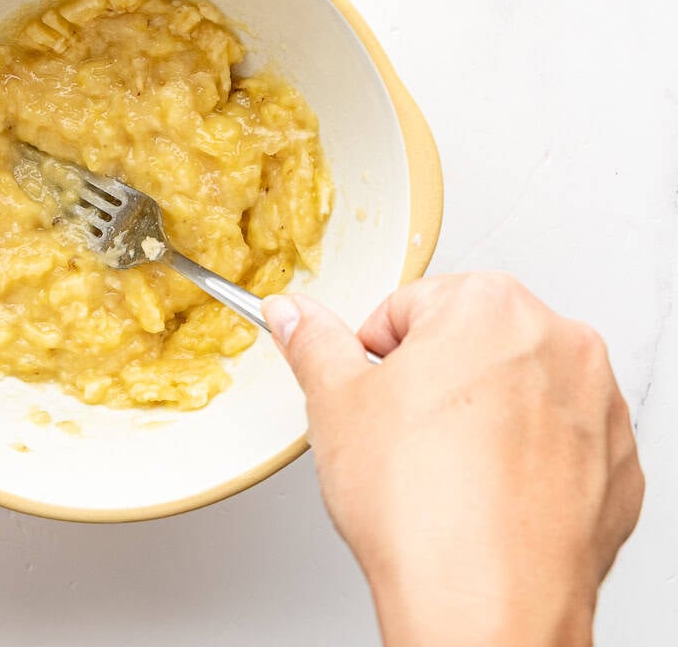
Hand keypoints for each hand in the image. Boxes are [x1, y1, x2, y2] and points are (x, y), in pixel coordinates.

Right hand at [263, 273, 642, 646]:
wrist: (485, 602)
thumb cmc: (422, 505)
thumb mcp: (335, 404)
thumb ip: (313, 343)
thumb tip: (294, 314)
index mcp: (488, 307)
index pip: (409, 307)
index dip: (377, 357)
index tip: (373, 395)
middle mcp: (558, 343)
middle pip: (470, 341)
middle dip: (433, 381)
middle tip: (402, 437)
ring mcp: (596, 405)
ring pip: (518, 392)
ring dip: (481, 419)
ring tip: (445, 473)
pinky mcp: (615, 464)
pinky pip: (558, 445)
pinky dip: (524, 462)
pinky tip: (486, 497)